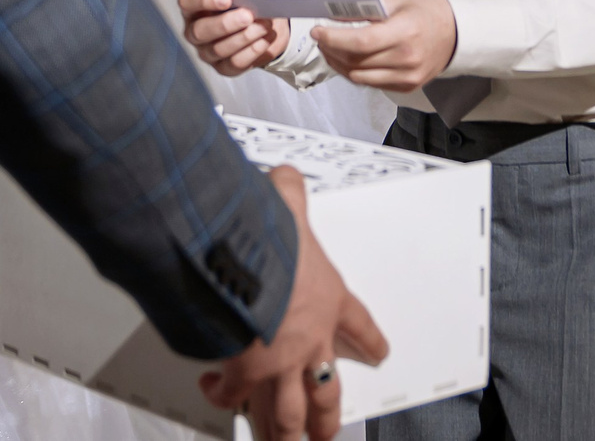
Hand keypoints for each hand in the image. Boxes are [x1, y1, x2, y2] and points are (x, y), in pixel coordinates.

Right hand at [181, 0, 289, 75]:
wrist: (265, 25)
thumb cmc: (247, 3)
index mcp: (194, 7)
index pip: (188, 2)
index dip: (204, 0)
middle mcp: (195, 32)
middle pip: (200, 31)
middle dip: (225, 24)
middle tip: (248, 16)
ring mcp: (207, 52)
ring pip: (219, 49)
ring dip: (244, 37)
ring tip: (264, 26)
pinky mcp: (224, 68)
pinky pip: (235, 63)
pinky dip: (253, 50)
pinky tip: (265, 39)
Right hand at [201, 166, 389, 440]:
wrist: (245, 263)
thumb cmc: (271, 237)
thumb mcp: (286, 206)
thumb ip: (287, 195)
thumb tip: (282, 179)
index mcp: (328, 300)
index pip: (360, 326)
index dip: (370, 341)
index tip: (379, 352)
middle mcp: (310, 340)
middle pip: (327, 392)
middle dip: (327, 418)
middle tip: (326, 432)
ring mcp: (280, 362)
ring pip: (289, 414)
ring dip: (286, 433)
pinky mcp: (245, 372)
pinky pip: (234, 395)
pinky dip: (223, 396)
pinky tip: (215, 392)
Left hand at [310, 0, 457, 91]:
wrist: (455, 32)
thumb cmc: (427, 12)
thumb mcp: (396, 1)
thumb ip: (366, 9)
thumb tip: (334, 14)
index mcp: (405, 32)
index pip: (362, 41)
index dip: (334, 38)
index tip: (318, 31)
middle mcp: (407, 58)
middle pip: (356, 61)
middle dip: (331, 49)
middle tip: (321, 38)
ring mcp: (407, 76)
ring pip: (359, 76)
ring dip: (339, 63)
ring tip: (330, 49)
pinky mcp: (406, 87)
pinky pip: (371, 83)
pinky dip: (354, 72)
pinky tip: (348, 59)